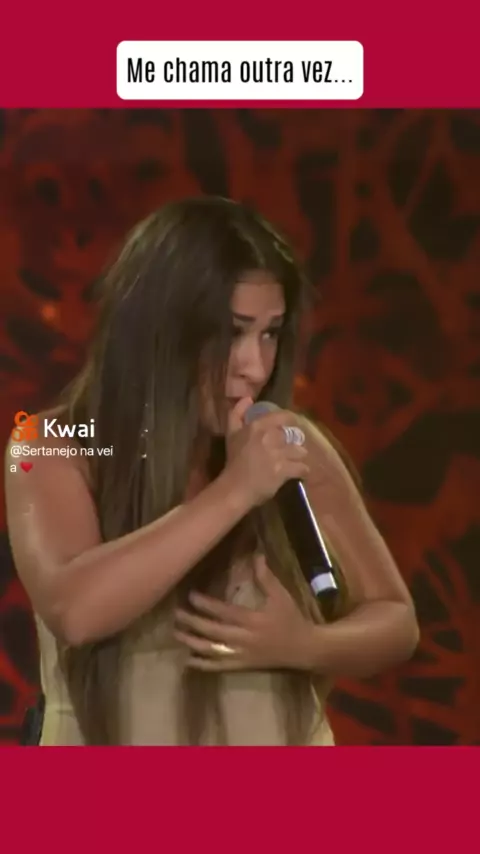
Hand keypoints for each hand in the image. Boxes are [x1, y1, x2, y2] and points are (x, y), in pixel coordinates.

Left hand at [174, 554, 315, 671]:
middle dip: (193, 622)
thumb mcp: (281, 596)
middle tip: (176, 613)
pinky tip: (189, 660)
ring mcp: (242, 655)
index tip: (190, 595)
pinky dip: (203, 664)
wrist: (305, 649)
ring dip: (192, 643)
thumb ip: (266, 578)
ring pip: (212, 651)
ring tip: (177, 634)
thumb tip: (256, 556)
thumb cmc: (292, 619)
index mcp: (253, 621)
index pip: (224, 612)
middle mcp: (244, 639)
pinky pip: (219, 667)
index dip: (206, 604)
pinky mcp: (242, 666)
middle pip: (213, 631)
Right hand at [224, 397, 309, 507]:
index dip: (291, 420)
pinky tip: (299, 473)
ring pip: (300, 451)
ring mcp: (277, 454)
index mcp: (257, 426)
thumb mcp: (231, 433)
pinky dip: (302, 471)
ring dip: (299, 457)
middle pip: (293, 436)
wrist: (234, 488)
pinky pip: (302, 468)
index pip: (282, 416)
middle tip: (291, 450)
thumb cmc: (233, 461)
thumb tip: (248, 398)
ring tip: (294, 462)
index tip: (293, 426)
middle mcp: (269, 437)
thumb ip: (236, 413)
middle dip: (294, 443)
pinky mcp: (284, 470)